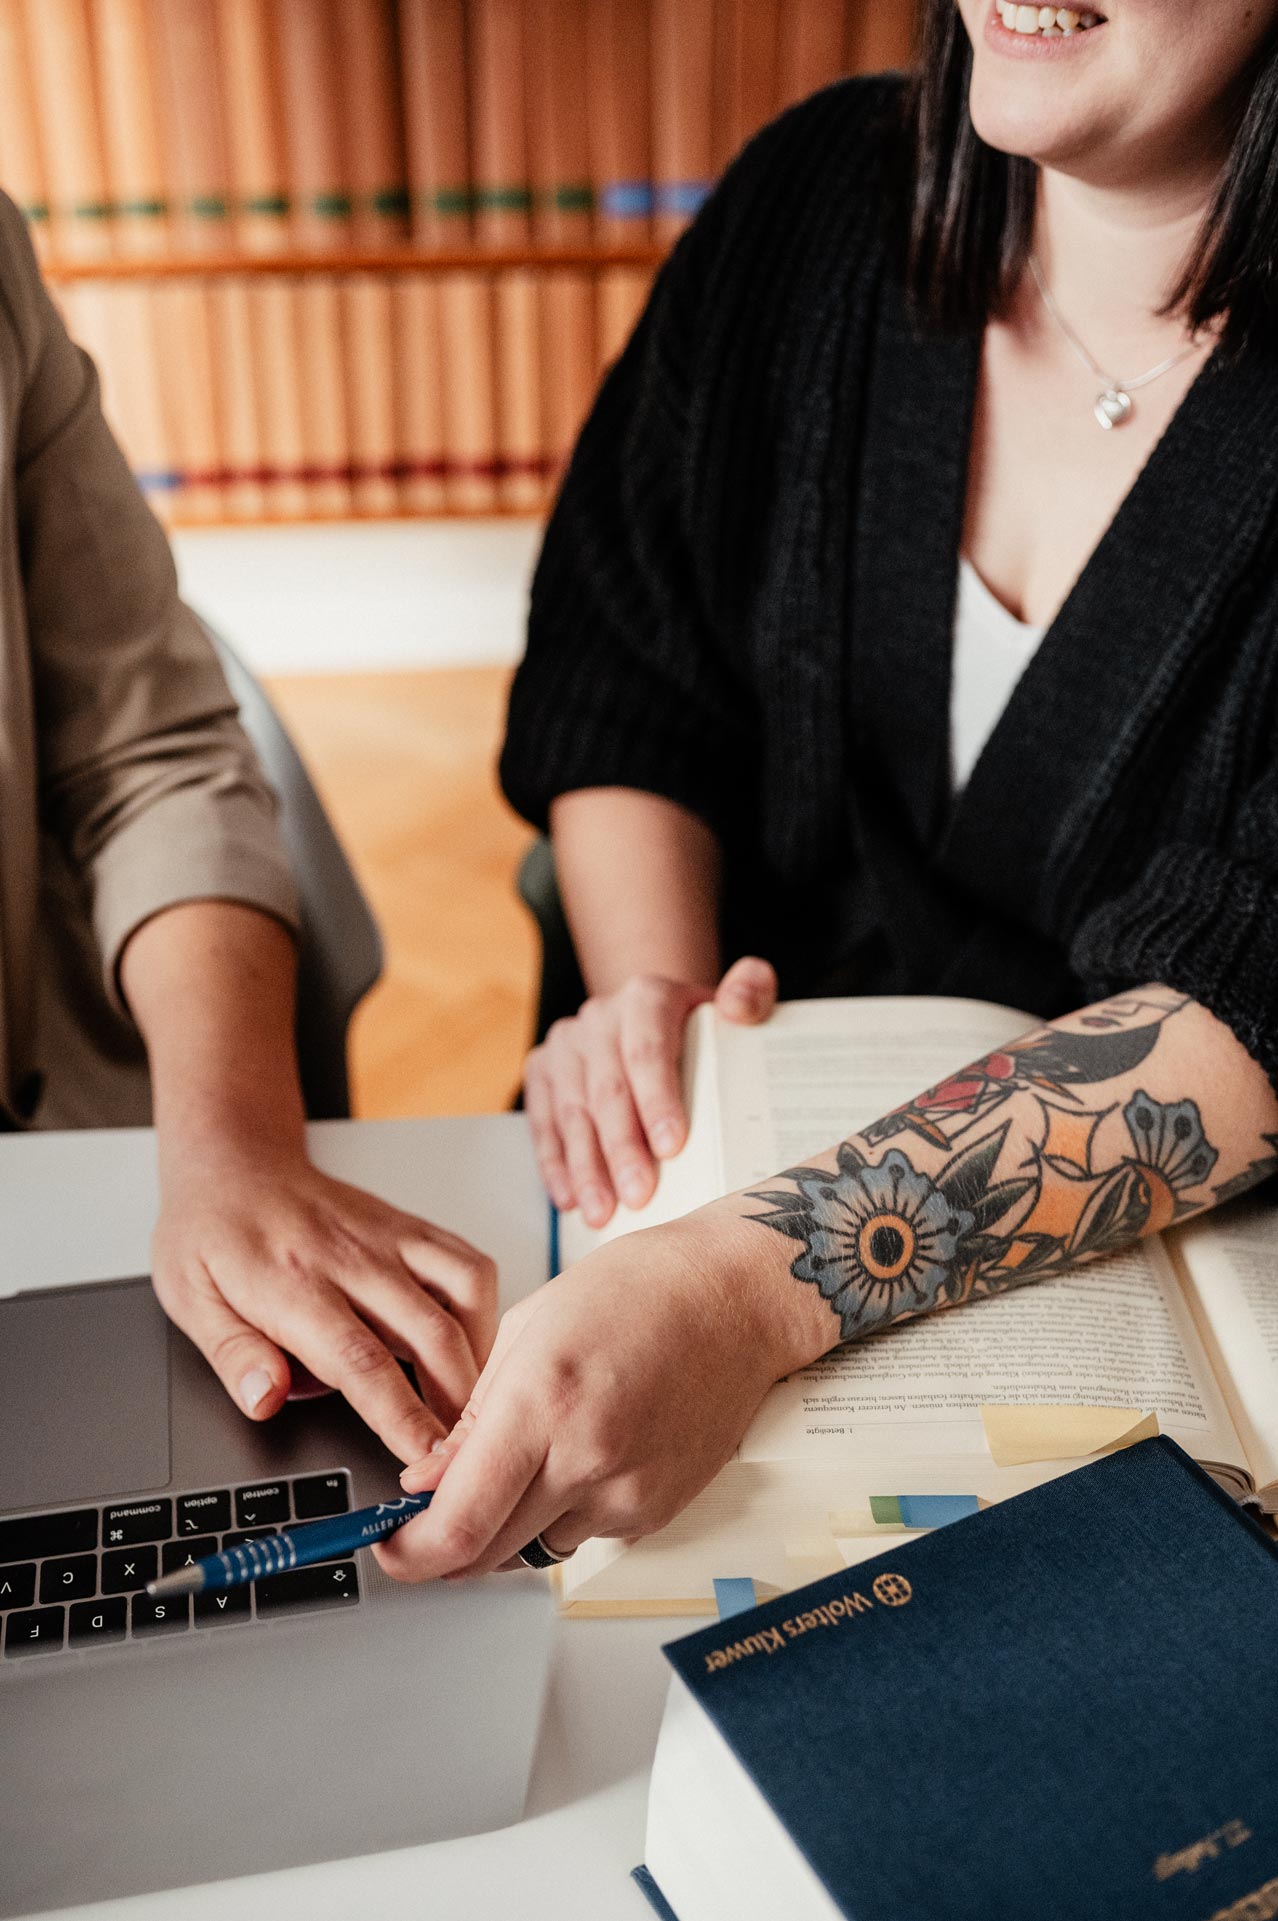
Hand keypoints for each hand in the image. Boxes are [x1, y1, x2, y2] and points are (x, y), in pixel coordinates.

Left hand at [150, 1148, 497, 1463]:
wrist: (235, 1162)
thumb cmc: (210, 1233)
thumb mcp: (188, 1298)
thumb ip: (232, 1353)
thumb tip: (264, 1399)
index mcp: (293, 1286)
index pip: (360, 1361)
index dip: (402, 1416)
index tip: (426, 1459)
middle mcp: (351, 1259)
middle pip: (430, 1334)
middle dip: (457, 1402)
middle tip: (460, 1453)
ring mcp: (388, 1239)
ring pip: (465, 1291)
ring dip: (479, 1354)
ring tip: (469, 1402)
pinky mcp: (410, 1228)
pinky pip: (468, 1263)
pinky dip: (484, 1308)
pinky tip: (469, 1345)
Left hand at [374, 1209, 830, 1583]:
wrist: (733, 1298)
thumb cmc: (638, 1291)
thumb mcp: (527, 1329)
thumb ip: (470, 1416)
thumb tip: (426, 1481)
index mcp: (542, 1403)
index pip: (458, 1525)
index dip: (409, 1554)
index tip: (389, 1546)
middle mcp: (587, 1459)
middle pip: (486, 1556)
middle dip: (446, 1544)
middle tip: (433, 1510)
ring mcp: (628, 1493)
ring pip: (534, 1548)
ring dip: (509, 1523)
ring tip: (534, 1451)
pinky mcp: (657, 1510)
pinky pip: (584, 1534)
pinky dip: (564, 1509)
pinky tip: (584, 1450)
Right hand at [524, 956, 777, 1226]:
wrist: (652, 1018)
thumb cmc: (704, 1026)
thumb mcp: (741, 999)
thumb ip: (752, 992)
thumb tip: (737, 1006)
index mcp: (646, 998)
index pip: (648, 1050)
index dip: (656, 1099)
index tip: (672, 1148)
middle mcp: (599, 1018)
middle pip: (608, 1090)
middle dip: (622, 1149)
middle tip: (640, 1198)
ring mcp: (567, 1045)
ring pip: (572, 1112)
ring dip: (585, 1167)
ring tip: (603, 1213)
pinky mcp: (543, 1069)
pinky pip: (543, 1122)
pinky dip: (555, 1164)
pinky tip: (570, 1199)